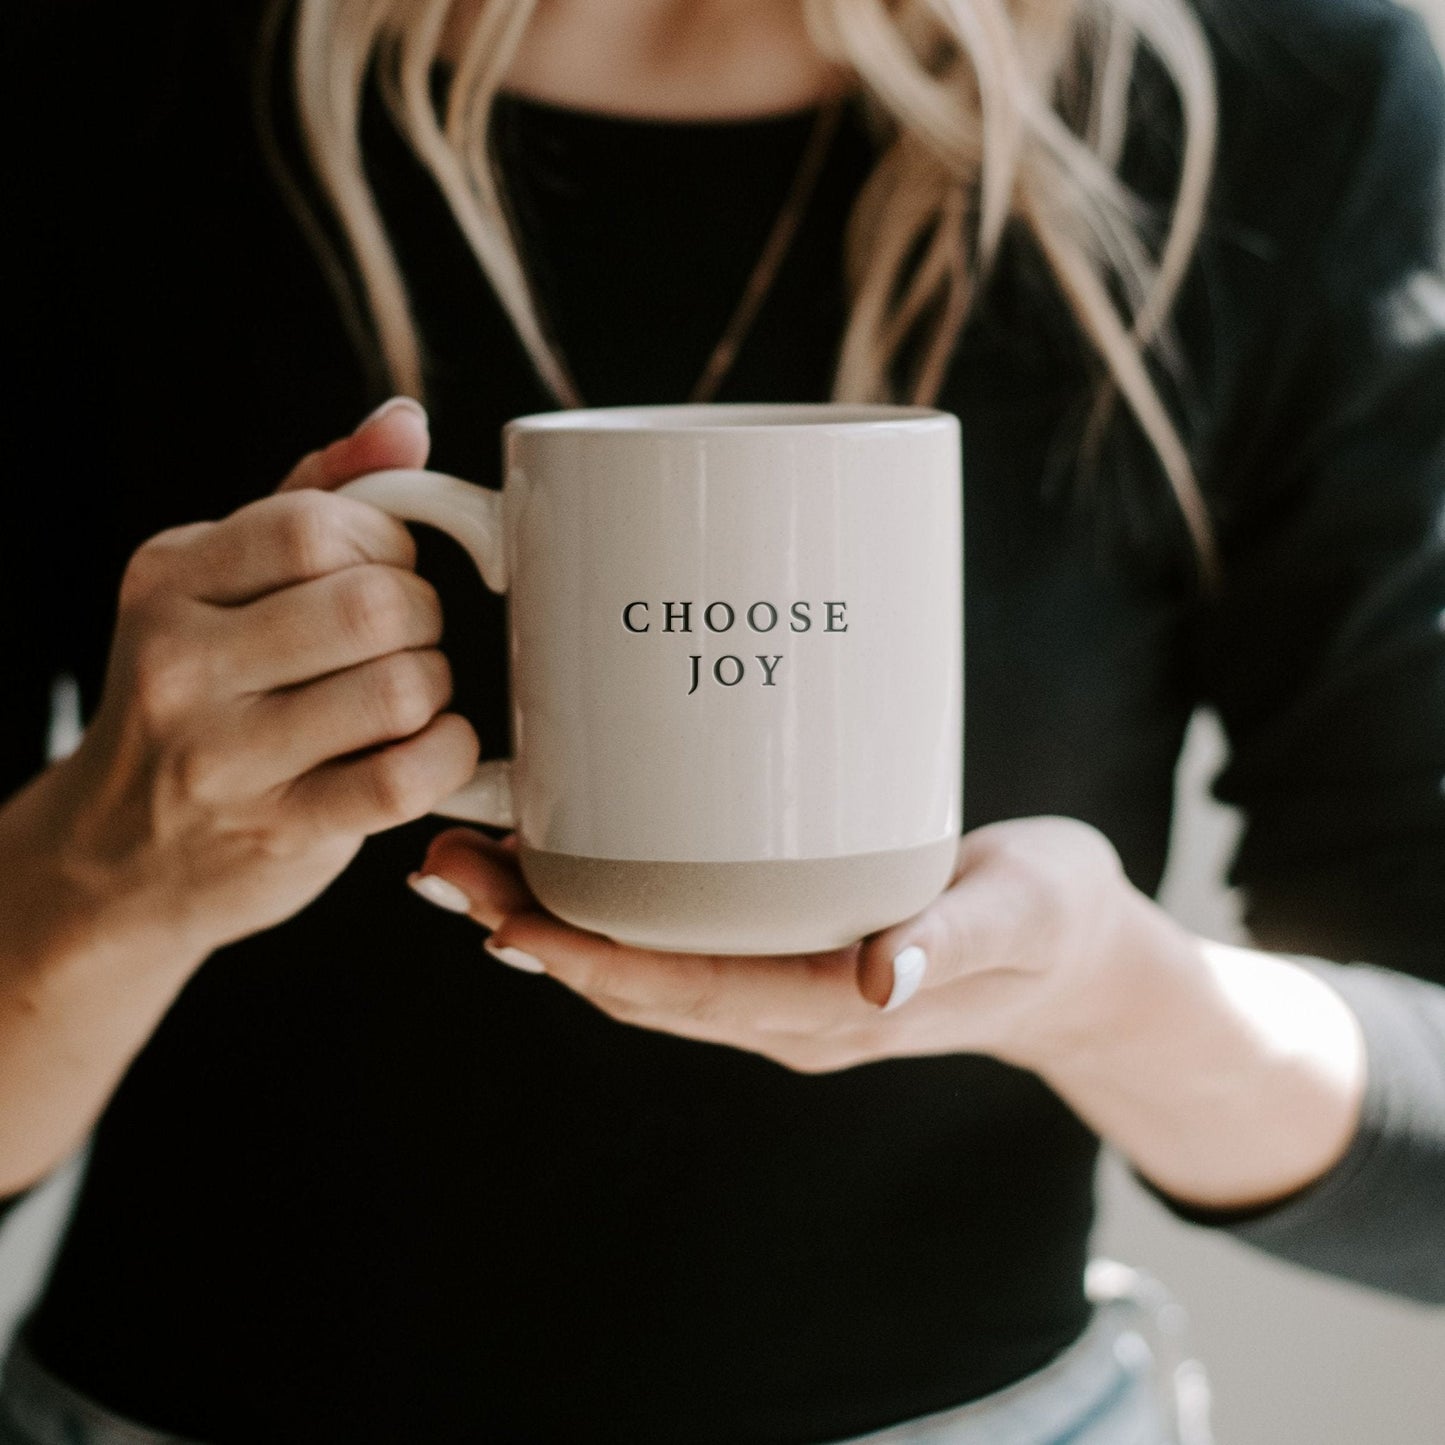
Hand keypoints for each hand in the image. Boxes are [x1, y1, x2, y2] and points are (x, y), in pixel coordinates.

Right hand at [39, 398, 480, 960]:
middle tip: (409, 636)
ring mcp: (224, 757)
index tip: (387, 567)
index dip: (386, 542)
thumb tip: (404, 422)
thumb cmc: (198, 696)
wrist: (114, 853)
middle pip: (372, 605)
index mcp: (170, 578)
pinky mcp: (278, 833)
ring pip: (399, 688)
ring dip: (436, 687)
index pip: (318, 525)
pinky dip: (449, 755)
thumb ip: (316, 493)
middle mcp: (180, 662)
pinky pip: (406, 779)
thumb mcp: (223, 583)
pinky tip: (432, 747)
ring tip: (411, 695)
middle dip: (422, 616)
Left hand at [407, 817, 1151, 1074]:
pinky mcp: (784, 957)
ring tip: (471, 862)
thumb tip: (883, 975)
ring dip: (554, 924)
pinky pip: (676, 948)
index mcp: (837, 1010)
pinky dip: (608, 913)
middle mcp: (790, 1013)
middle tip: (447, 868)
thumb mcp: (1023, 916)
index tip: (506, 921)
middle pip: (639, 986)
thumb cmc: (1053, 923)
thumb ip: (956, 942)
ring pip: (644, 971)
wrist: (1074, 961)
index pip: (689, 994)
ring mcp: (781, 992)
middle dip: (538, 933)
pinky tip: (566, 864)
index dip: (593, 963)